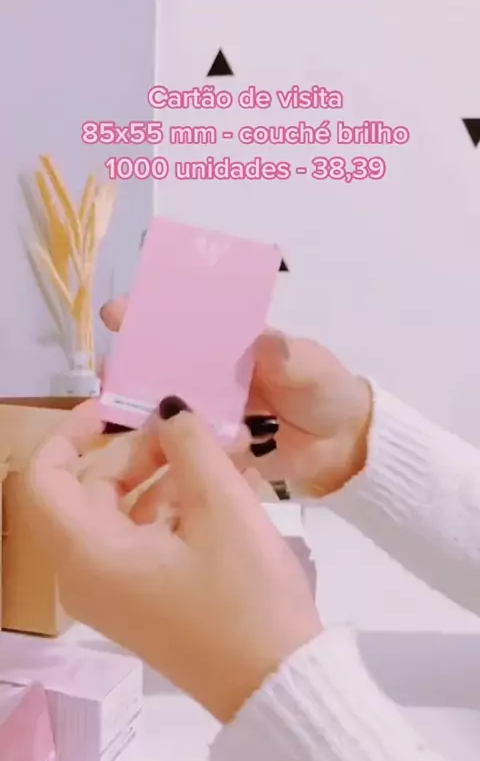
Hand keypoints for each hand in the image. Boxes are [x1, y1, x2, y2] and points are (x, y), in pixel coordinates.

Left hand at [26, 397, 320, 722]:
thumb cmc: (246, 597)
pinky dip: (171, 509)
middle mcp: (88, 575)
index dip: (72, 432)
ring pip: (120, 514)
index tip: (115, 406)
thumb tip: (168, 409)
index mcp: (88, 554)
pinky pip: (141, 540)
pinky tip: (219, 490)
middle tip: (191, 427)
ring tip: (218, 453)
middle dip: (138, 451)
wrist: (277, 685)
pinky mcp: (143, 602)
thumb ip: (190, 446)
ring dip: (162, 477)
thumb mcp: (222, 509)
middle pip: (91, 491)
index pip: (46, 479)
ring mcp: (115, 593)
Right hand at [101, 297, 372, 494]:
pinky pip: (189, 443)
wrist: (344, 447)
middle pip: (168, 365)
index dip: (154, 316)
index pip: (190, 325)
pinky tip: (148, 447)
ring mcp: (215, 413)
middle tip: (110, 371)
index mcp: (236, 345)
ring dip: (145, 406)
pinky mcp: (218, 446)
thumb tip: (262, 337)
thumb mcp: (310, 366)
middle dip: (136, 364)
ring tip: (118, 411)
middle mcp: (217, 376)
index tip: (119, 313)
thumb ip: (287, 355)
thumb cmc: (328, 393)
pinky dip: (171, 443)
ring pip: (172, 405)